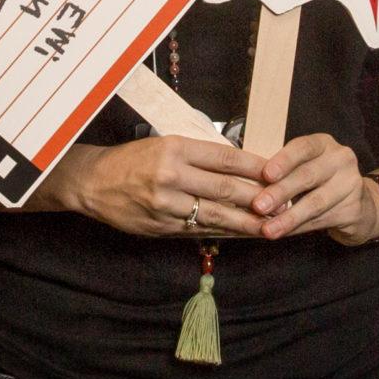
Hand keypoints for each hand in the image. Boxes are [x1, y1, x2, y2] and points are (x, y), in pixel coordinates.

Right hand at [62, 134, 271, 238]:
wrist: (93, 182)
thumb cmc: (132, 159)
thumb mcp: (164, 144)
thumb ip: (198, 155)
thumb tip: (239, 166)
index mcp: (175, 148)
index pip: (225, 158)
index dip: (256, 167)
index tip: (278, 172)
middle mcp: (171, 176)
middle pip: (225, 189)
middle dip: (259, 198)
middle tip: (285, 203)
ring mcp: (166, 205)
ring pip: (216, 215)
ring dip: (247, 222)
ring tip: (271, 226)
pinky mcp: (162, 227)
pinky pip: (199, 231)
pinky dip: (224, 233)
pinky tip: (242, 234)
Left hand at [244, 134, 367, 241]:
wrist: (360, 204)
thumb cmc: (320, 182)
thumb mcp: (305, 168)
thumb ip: (283, 173)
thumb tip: (249, 186)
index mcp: (324, 144)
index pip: (303, 147)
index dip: (284, 160)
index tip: (265, 174)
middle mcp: (341, 159)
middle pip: (308, 176)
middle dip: (280, 192)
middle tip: (258, 206)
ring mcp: (351, 184)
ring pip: (314, 203)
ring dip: (288, 218)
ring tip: (268, 229)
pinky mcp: (354, 209)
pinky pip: (321, 220)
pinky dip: (298, 228)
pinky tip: (283, 233)